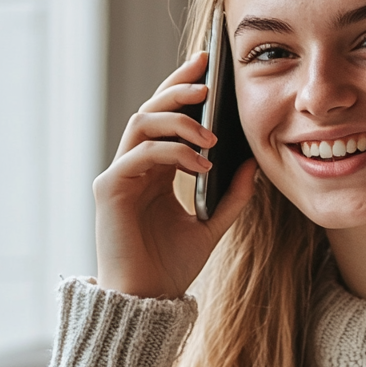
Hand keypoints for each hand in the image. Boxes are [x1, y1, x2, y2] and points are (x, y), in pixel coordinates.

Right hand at [93, 51, 257, 297]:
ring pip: (141, 123)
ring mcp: (119, 175)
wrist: (147, 301)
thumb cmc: (171, 266)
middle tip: (207, 76)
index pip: (166, 117)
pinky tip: (203, 164)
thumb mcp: (212, 225)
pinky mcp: (111, 189)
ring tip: (212, 134)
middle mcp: (134, 166)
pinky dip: (173, 152)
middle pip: (151, 109)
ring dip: (179, 120)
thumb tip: (254, 163)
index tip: (209, 65)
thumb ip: (232, 195)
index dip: (184, 89)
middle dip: (179, 88)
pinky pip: (142, 154)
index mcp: (155, 170)